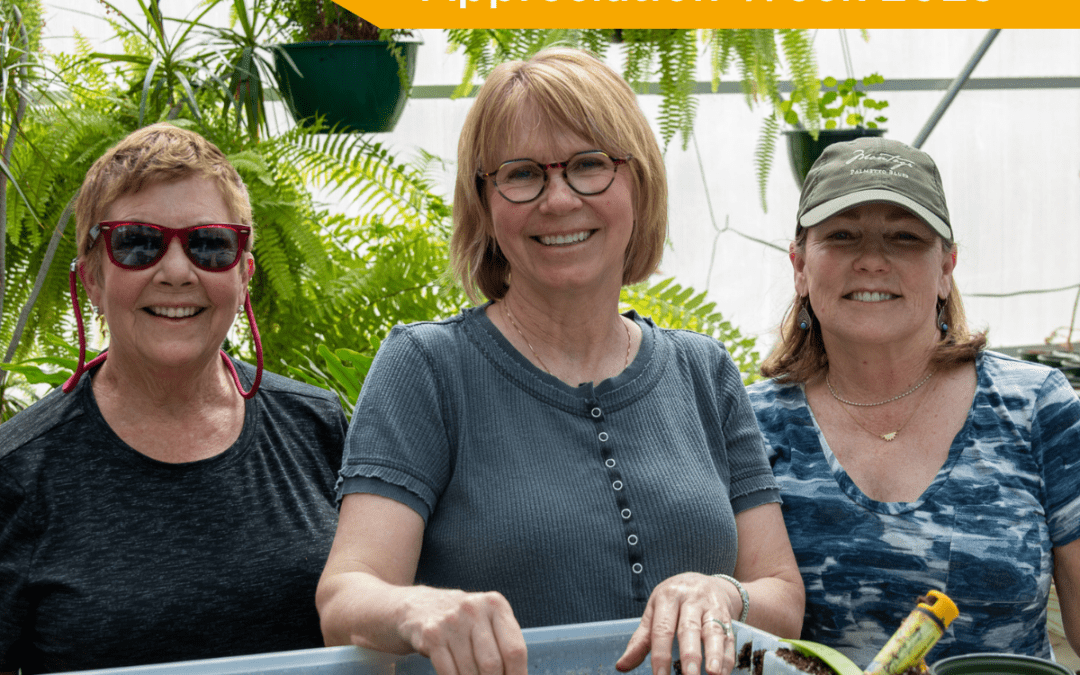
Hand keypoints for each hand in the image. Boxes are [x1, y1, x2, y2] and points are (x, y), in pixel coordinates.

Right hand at [398, 586, 527, 674]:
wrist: (422, 607)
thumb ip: (505, 645)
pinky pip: (448, 673)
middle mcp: (473, 609)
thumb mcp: (489, 620)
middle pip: (492, 665)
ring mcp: (450, 621)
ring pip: (469, 672)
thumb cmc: (466, 621)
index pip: (515, 650)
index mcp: (496, 604)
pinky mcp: (431, 635)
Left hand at [616, 573, 738, 674]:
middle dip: (690, 655)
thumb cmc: (674, 601)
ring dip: (715, 655)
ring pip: (714, 631)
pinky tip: (724, 673)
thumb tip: (621, 666)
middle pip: (689, 628)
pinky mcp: (727, 614)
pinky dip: (727, 657)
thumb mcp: (655, 612)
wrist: (707, 582)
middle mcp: (690, 599)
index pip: (662, 628)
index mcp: (667, 597)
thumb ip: (640, 640)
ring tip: (713, 674)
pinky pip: (729, 636)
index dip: (661, 654)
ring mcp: (710, 605)